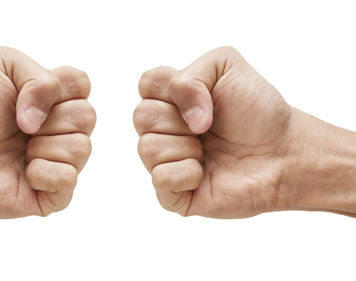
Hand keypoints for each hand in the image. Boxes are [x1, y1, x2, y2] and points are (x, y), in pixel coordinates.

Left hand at [0, 47, 94, 217]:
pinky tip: (24, 174)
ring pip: (81, 148)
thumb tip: (43, 119)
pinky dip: (43, 174)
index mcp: (56, 99)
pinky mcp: (53, 193)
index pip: (83, 84)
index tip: (24, 97)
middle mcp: (63, 130)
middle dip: (48, 119)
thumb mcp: (2, 65)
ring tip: (19, 151)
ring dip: (42, 147)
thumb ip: (38, 76)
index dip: (55, 89)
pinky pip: (69, 179)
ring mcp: (60, 162)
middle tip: (20, 127)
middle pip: (87, 116)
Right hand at [134, 46, 355, 217]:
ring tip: (209, 151)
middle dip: (180, 119)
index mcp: (171, 99)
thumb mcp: (226, 65)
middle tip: (208, 127)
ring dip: (187, 147)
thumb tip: (185, 119)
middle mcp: (164, 130)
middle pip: (141, 117)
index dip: (174, 90)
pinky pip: (159, 178)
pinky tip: (205, 174)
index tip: (205, 98)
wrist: (284, 152)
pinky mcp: (174, 193)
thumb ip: (190, 75)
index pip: (145, 84)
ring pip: (147, 148)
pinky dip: (187, 174)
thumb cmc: (258, 111)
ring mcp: (167, 162)